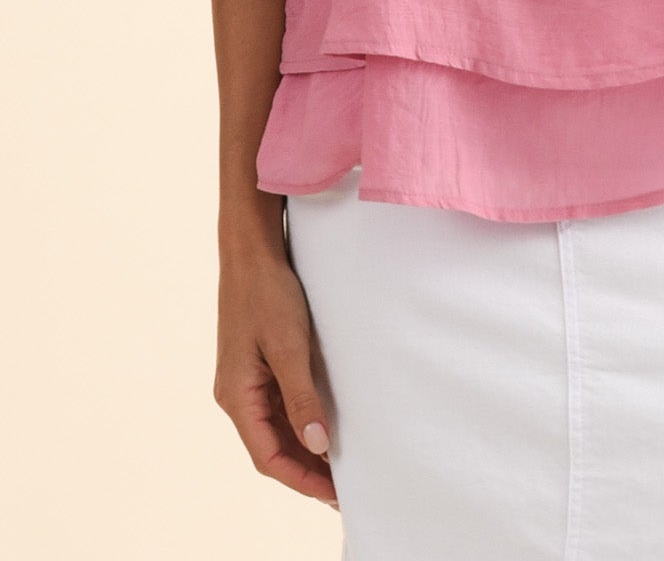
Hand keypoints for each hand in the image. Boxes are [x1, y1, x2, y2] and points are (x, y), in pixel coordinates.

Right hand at [214, 250, 339, 510]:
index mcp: (237, 396)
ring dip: (304, 448)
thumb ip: (301, 397)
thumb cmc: (266, 293)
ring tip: (340, 465)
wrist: (251, 251)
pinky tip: (324, 427)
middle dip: (306, 469)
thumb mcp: (289, 346)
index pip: (268, 457)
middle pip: (271, 447)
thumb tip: (318, 444)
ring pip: (275, 429)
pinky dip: (300, 422)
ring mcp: (246, 381)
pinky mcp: (257, 367)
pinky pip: (278, 406)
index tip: (334, 495)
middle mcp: (237, 395)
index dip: (301, 478)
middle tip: (344, 488)